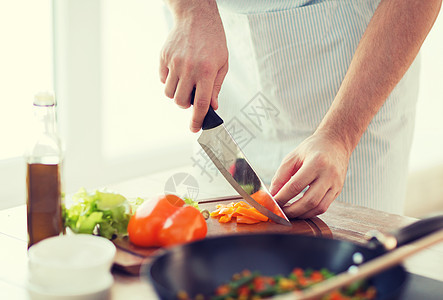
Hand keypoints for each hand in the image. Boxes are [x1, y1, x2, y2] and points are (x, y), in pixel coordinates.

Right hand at [160, 1, 227, 131]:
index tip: (195, 130)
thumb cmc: (213, 41)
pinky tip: (179, 70)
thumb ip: (216, 87)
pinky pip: (163, 79)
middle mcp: (189, 68)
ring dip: (177, 94)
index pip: (200, 103)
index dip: (197, 120)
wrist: (197, 17)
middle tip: (193, 95)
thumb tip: (212, 108)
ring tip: (186, 82)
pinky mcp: (164, 57)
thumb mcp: (222, 64)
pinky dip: (170, 81)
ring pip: (169, 93)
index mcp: (206, 71)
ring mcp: (174, 62)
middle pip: (181, 102)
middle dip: (186, 105)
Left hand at [269, 132, 350, 218]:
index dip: (282, 197)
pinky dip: (310, 212)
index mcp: (317, 162)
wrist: (336, 143)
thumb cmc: (312, 148)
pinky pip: (324, 207)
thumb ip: (281, 175)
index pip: (295, 186)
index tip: (272, 204)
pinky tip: (300, 210)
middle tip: (279, 212)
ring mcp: (336, 184)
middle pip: (309, 201)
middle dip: (291, 210)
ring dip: (301, 214)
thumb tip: (273, 194)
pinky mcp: (338, 191)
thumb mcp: (293, 156)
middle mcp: (329, 175)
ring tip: (288, 213)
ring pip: (318, 208)